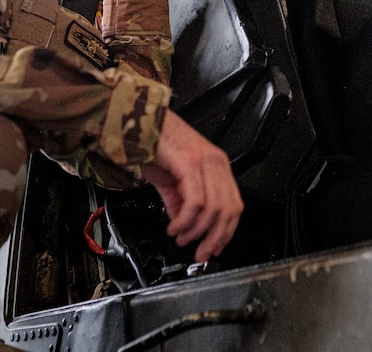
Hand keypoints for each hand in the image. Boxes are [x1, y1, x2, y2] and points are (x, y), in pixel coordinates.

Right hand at [140, 109, 243, 261]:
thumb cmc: (154, 142)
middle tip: (199, 252)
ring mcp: (205, 161)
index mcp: (216, 165)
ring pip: (214, 209)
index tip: (214, 248)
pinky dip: (185, 220)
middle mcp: (215, 162)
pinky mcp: (189, 163)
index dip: (226, 232)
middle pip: (228, 211)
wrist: (137, 120)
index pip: (234, 205)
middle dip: (214, 238)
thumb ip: (179, 201)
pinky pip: (195, 201)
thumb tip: (183, 223)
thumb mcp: (171, 177)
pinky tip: (174, 226)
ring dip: (196, 231)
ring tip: (181, 237)